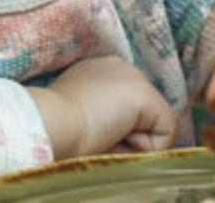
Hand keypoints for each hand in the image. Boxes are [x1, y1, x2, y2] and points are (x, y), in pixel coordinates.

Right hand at [27, 56, 175, 159]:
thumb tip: (118, 135)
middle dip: (125, 133)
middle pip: (142, 115)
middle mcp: (118, 66)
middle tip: (96, 136)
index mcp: (97, 70)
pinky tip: (115, 136)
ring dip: (131, 141)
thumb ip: (97, 113)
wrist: (49, 121)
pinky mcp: (145, 95)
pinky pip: (165, 134)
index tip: (90, 131)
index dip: (114, 127)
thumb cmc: (54, 126)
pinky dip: (144, 148)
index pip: (123, 104)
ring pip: (154, 126)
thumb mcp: (75, 113)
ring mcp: (133, 77)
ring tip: (102, 136)